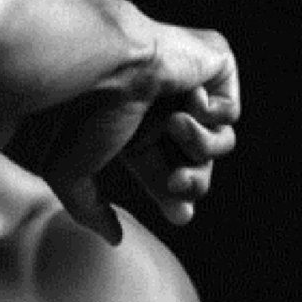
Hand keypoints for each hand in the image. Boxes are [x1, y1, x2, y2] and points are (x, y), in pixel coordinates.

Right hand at [39, 15, 238, 241]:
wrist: (110, 65)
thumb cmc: (85, 115)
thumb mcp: (69, 175)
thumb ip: (88, 212)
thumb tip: (115, 239)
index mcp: (133, 131)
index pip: (164, 173)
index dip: (175, 197)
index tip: (181, 216)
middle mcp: (162, 108)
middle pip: (197, 166)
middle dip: (193, 183)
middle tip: (179, 183)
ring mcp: (189, 85)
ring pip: (218, 143)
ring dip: (199, 144)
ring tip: (174, 123)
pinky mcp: (215, 63)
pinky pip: (231, 112)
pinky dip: (212, 114)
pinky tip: (189, 97)